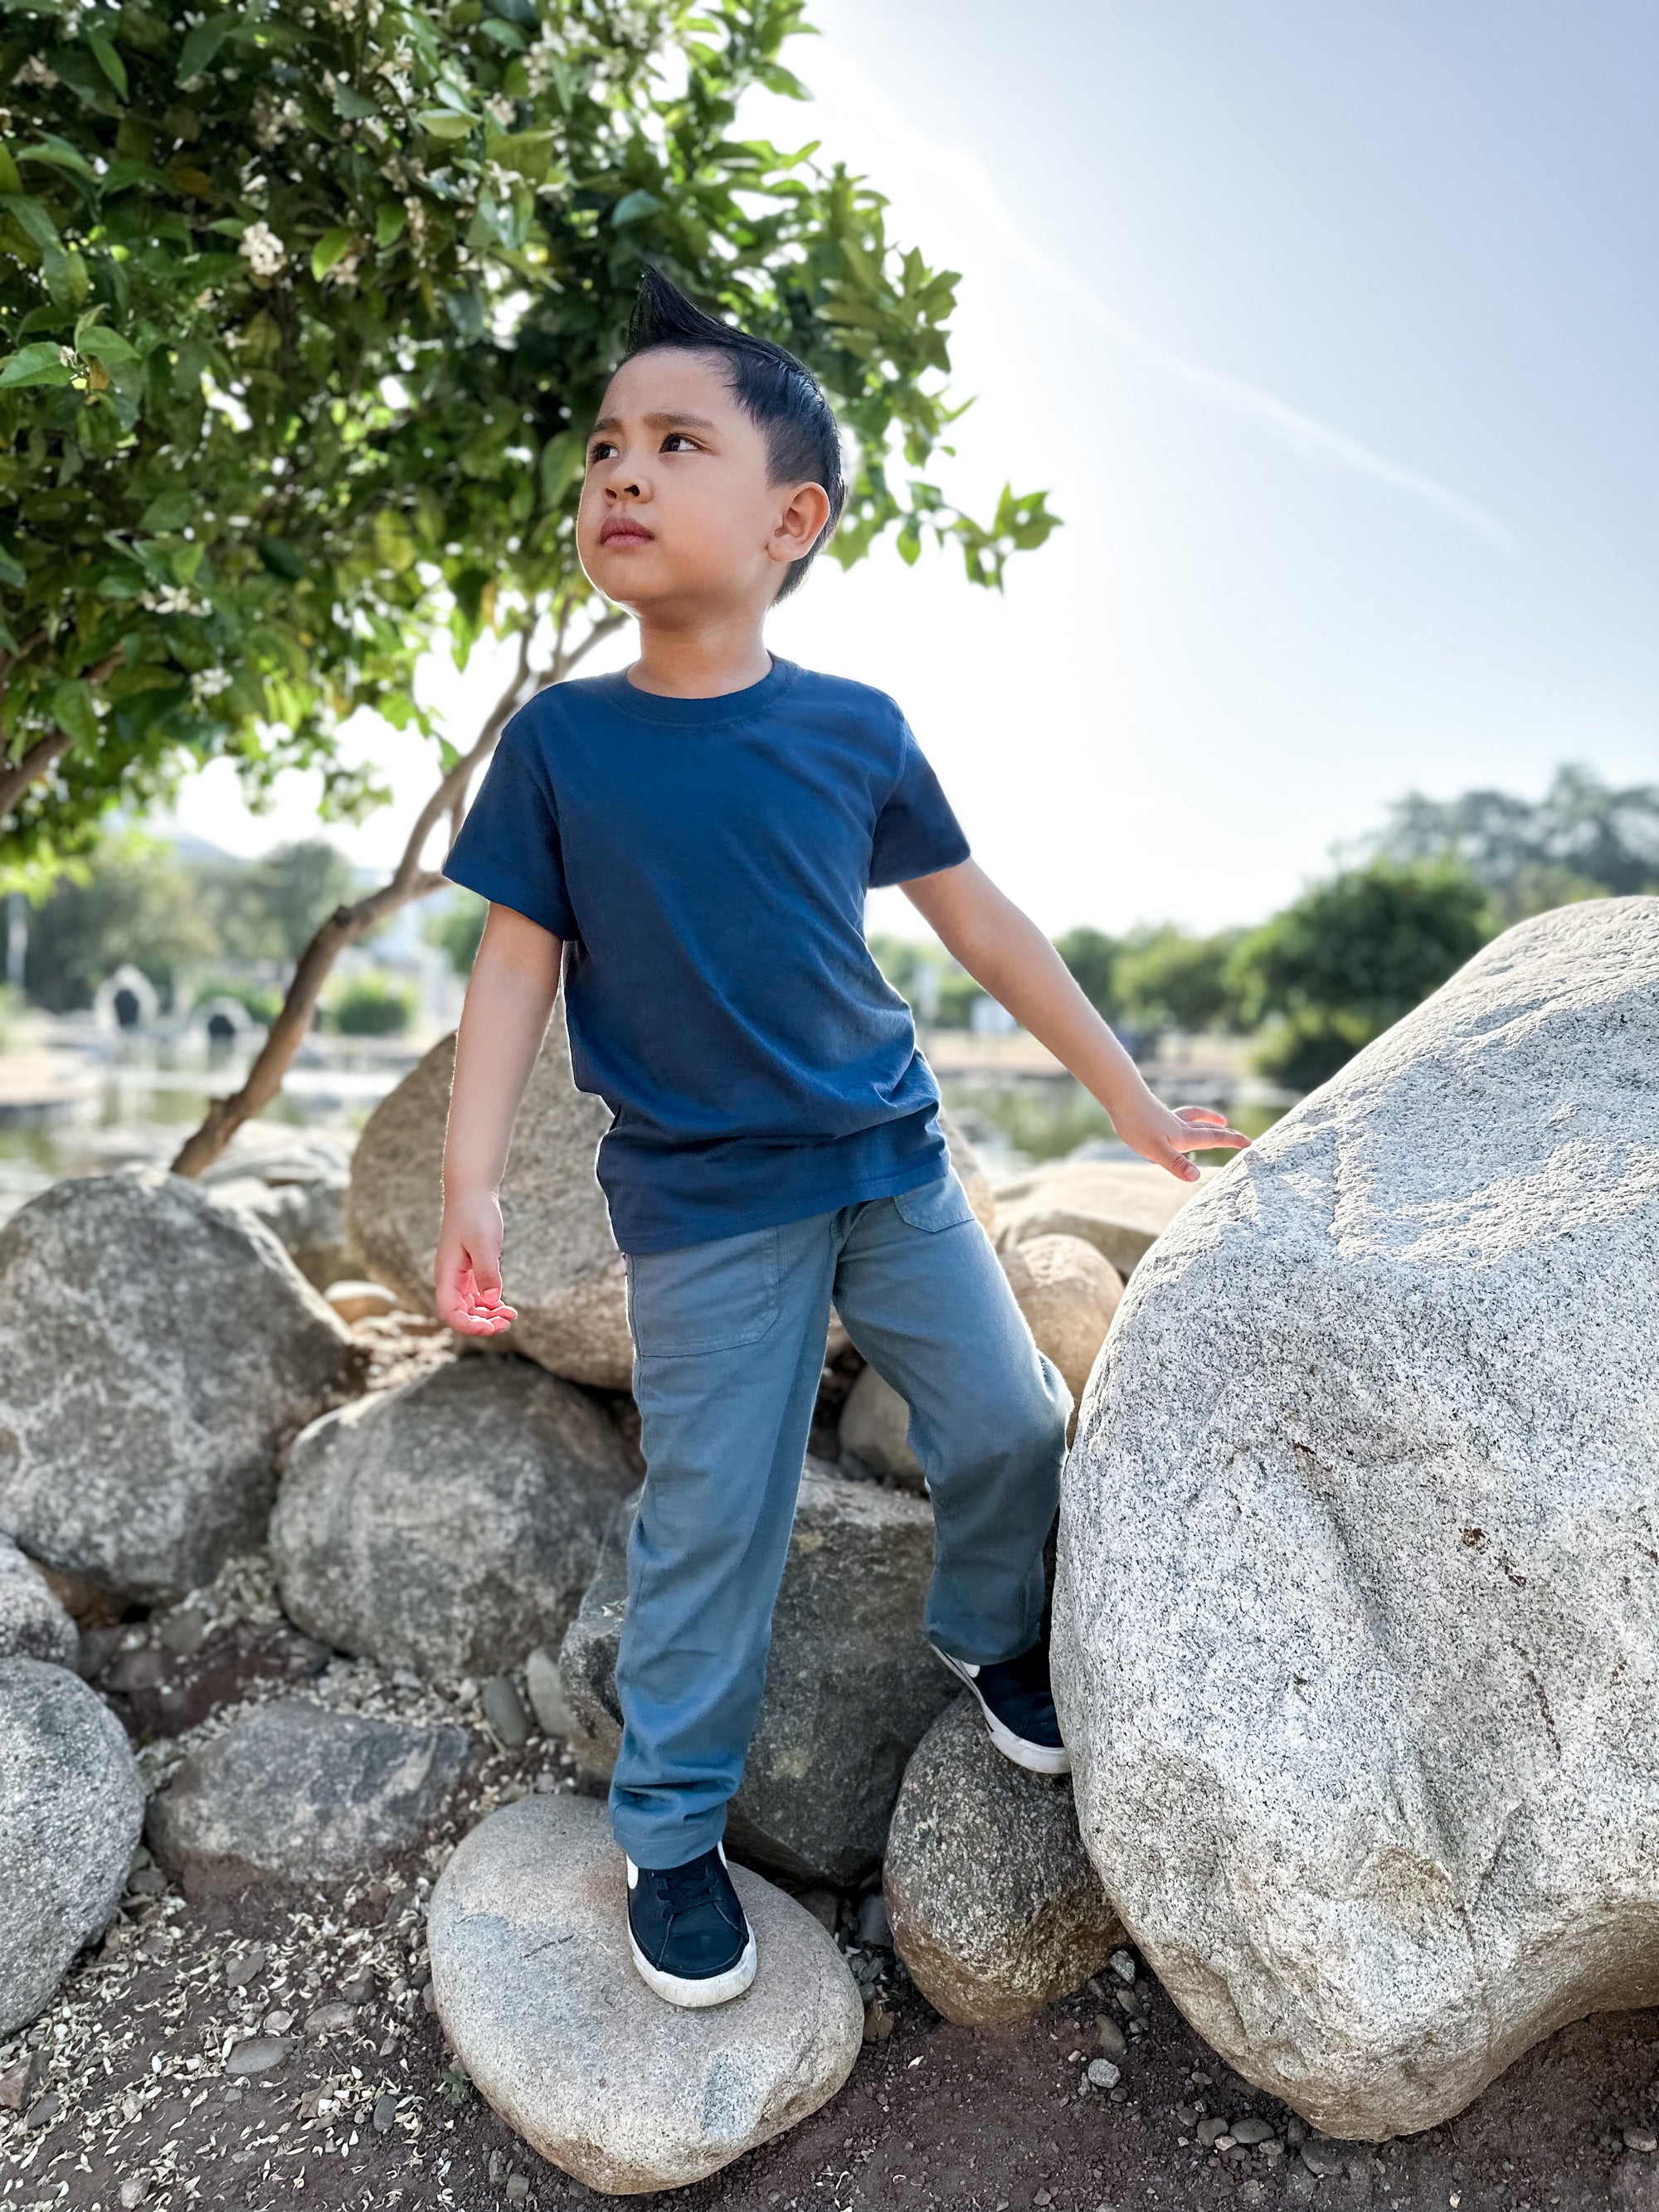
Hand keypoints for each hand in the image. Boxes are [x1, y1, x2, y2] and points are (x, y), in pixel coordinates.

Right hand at [435, 1191, 518, 1335]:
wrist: (473, 1194)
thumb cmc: (475, 1215)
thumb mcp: (484, 1243)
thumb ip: (487, 1273)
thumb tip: (491, 1300)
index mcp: (447, 1274)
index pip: (449, 1312)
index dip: (467, 1326)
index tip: (490, 1328)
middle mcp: (451, 1279)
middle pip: (462, 1314)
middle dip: (483, 1324)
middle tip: (507, 1323)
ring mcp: (461, 1276)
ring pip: (472, 1307)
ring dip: (489, 1316)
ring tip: (511, 1316)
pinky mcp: (472, 1271)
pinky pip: (479, 1297)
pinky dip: (492, 1305)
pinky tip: (507, 1307)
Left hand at [1111, 1097, 1250, 1183]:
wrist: (1122, 1098)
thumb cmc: (1137, 1125)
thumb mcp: (1156, 1150)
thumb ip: (1176, 1163)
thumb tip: (1197, 1177)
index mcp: (1183, 1136)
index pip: (1213, 1139)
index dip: (1231, 1141)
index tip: (1249, 1143)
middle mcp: (1179, 1126)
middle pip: (1208, 1129)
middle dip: (1225, 1133)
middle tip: (1241, 1137)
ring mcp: (1168, 1119)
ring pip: (1195, 1119)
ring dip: (1209, 1120)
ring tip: (1219, 1120)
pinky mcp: (1156, 1114)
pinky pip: (1180, 1116)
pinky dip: (1188, 1117)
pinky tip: (1179, 1119)